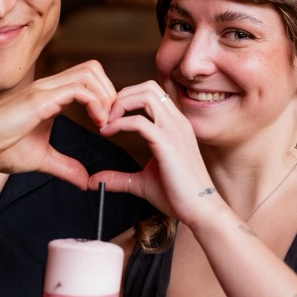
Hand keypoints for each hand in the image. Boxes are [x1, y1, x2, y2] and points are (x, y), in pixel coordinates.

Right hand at [0, 60, 117, 188]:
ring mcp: (44, 89)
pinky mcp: (40, 99)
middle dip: (110, 92)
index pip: (87, 79)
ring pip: (89, 73)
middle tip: (110, 121)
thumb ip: (65, 166)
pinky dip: (96, 104)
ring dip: (105, 96)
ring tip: (104, 122)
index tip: (106, 124)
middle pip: (93, 68)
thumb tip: (84, 180)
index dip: (104, 97)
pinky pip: (79, 89)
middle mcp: (49, 86)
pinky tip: (96, 123)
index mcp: (50, 95)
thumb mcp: (41, 159)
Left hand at [90, 80, 218, 224]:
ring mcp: (174, 130)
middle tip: (104, 115)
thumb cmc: (178, 195)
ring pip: (146, 95)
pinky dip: (119, 123)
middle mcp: (177, 122)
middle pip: (148, 87)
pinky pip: (139, 121)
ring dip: (121, 104)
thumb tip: (95, 181)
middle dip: (122, 95)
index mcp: (175, 125)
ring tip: (106, 121)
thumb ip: (119, 178)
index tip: (109, 117)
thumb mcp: (142, 182)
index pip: (151, 93)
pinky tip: (108, 133)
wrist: (201, 210)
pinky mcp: (167, 143)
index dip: (127, 98)